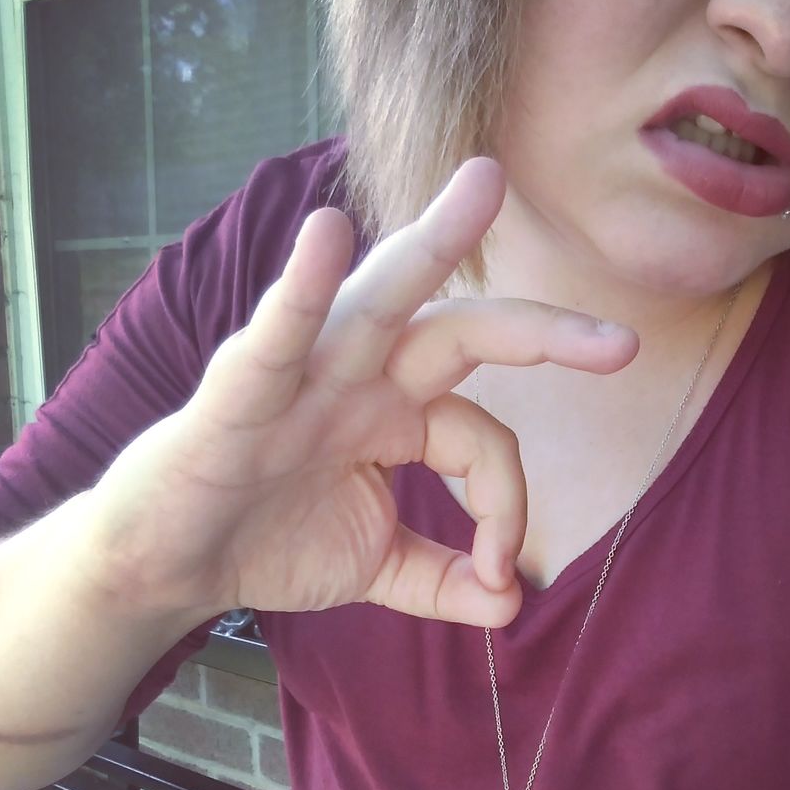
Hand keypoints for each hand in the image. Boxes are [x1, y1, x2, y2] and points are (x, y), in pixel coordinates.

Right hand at [83, 159, 637, 628]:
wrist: (168, 564)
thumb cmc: (267, 540)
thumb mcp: (374, 565)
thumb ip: (443, 580)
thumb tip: (514, 605)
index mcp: (400, 414)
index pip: (483, 440)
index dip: (509, 508)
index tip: (504, 576)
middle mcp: (364, 379)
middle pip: (461, 333)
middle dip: (540, 331)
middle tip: (622, 345)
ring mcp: (306, 376)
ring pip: (379, 300)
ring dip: (433, 242)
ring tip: (485, 184)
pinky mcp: (240, 390)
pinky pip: (276, 336)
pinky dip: (300, 290)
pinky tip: (324, 236)